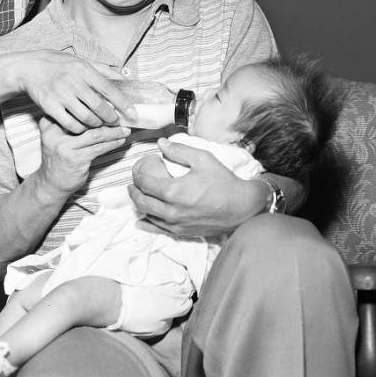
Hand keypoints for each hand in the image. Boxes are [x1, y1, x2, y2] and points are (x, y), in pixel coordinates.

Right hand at [11, 51, 135, 133]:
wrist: (29, 68)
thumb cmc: (58, 64)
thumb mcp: (81, 60)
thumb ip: (102, 69)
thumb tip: (122, 77)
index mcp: (84, 70)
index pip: (109, 89)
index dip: (123, 103)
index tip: (133, 113)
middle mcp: (74, 82)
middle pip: (99, 107)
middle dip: (111, 118)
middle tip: (115, 121)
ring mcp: (61, 95)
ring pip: (86, 118)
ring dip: (97, 124)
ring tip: (100, 124)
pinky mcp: (50, 107)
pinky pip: (71, 124)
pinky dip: (80, 128)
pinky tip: (83, 127)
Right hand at [37, 116, 129, 194]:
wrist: (50, 184)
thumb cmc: (58, 158)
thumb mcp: (55, 137)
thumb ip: (68, 124)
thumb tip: (98, 111)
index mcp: (49, 124)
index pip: (75, 110)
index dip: (94, 107)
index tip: (109, 106)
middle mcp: (55, 133)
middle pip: (87, 120)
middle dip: (107, 118)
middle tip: (120, 117)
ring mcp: (65, 147)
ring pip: (96, 134)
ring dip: (114, 132)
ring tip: (124, 130)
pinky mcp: (76, 159)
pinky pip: (99, 147)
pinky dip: (112, 143)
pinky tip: (120, 140)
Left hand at [128, 138, 265, 237]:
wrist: (242, 207)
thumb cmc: (223, 182)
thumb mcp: (203, 159)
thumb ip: (179, 150)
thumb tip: (161, 143)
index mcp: (173, 191)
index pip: (144, 183)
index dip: (137, 175)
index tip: (138, 168)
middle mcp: (171, 211)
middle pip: (141, 201)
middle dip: (134, 190)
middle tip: (133, 183)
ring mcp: (176, 225)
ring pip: (147, 216)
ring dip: (139, 205)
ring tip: (139, 195)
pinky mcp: (182, 233)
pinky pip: (158, 229)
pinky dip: (147, 223)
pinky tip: (142, 220)